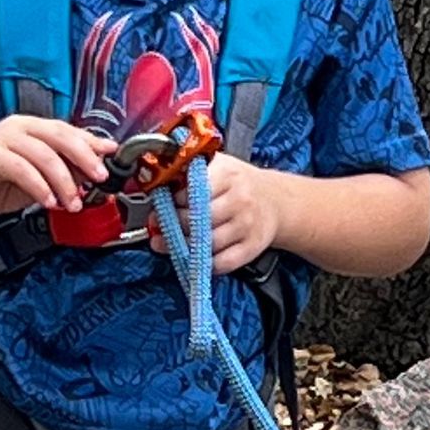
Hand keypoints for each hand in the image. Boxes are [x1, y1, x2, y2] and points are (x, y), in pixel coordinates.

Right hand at [0, 115, 112, 221]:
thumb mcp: (39, 178)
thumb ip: (64, 171)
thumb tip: (95, 171)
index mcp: (33, 127)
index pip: (69, 131)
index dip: (92, 143)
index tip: (112, 155)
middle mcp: (19, 127)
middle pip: (60, 136)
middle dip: (85, 158)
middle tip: (99, 178)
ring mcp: (2, 138)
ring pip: (44, 154)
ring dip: (63, 181)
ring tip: (71, 202)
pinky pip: (21, 169)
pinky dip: (39, 187)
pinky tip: (47, 202)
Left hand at [149, 151, 282, 274]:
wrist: (275, 201)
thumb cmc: (239, 184)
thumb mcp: (218, 165)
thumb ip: (189, 170)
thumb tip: (154, 185)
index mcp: (228, 174)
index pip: (192, 190)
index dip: (173, 199)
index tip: (162, 203)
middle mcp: (240, 199)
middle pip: (198, 219)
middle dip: (174, 224)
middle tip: (161, 226)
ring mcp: (247, 225)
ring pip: (208, 243)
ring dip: (185, 246)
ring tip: (173, 242)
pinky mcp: (252, 247)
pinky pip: (223, 262)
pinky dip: (206, 264)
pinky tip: (197, 256)